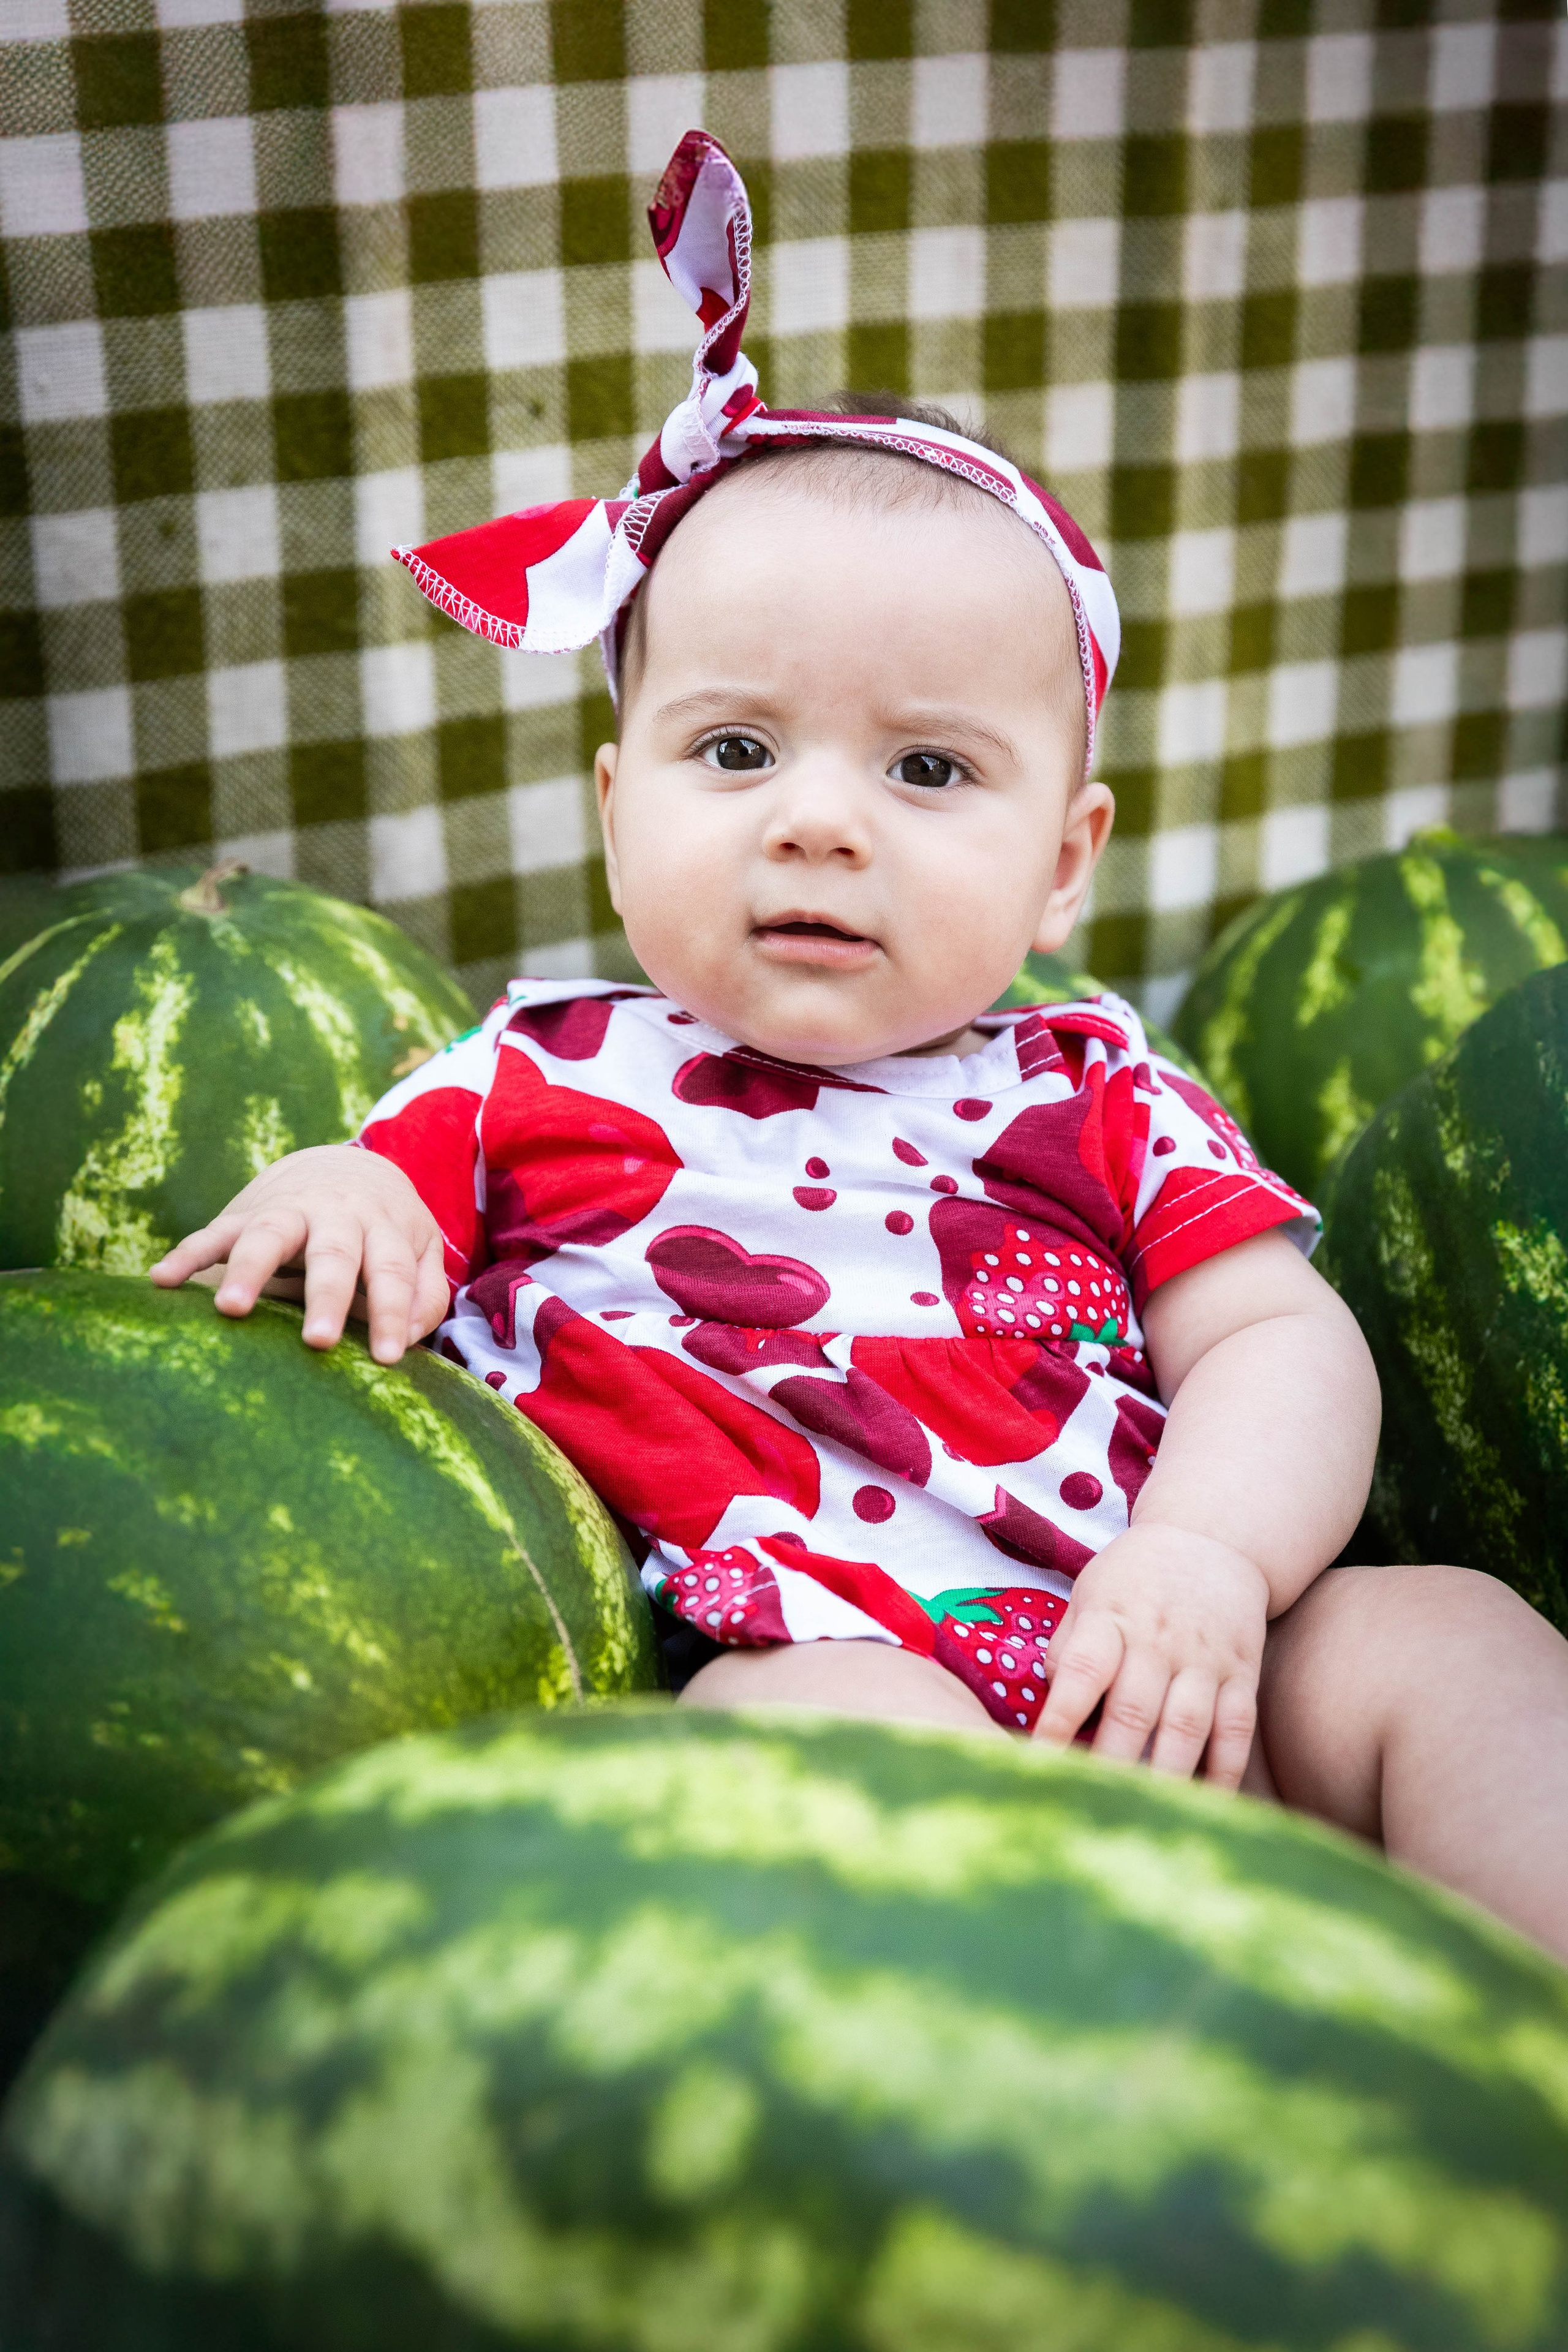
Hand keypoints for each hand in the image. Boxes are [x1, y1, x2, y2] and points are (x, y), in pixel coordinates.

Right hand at [149, 1144, 448, 1364]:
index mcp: (383, 1226)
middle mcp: (336, 1214)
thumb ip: (424, 1294)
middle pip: (333, 1254)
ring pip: (267, 1236)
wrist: (343, 1164)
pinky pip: (212, 1233)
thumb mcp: (419, 1249)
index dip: (391, 1315)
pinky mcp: (245, 1213)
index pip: (392, 1273)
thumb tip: (410, 1338)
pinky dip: (186, 1254)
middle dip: (326, 1297)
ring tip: (229, 1309)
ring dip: (248, 1270)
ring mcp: (287, 1211)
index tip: (387, 1359)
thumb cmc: (385, 1226)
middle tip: (319, 1342)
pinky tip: (161, 1280)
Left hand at [1033, 1523, 1267, 1786]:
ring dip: (1166, 1778)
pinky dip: (1226, 1772)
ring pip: (1187, 1727)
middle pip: (1134, 1711)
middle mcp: (1159, 1640)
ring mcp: (1205, 1659)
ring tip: (1145, 1820)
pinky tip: (1210, 1806)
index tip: (1038, 1764)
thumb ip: (1068, 1647)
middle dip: (1111, 1766)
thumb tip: (1050, 1706)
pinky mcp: (1243, 1673)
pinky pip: (1237, 1730)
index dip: (1059, 1720)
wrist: (1213, 1537)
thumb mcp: (1089, 1593)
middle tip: (1091, 1811)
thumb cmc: (1135, 1577)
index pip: (1081, 1673)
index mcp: (1111, 1618)